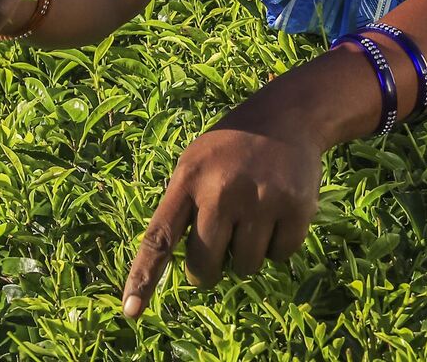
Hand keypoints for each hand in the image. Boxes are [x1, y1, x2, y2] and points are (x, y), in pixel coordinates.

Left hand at [120, 120, 321, 318]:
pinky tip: (277, 212)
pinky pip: (280, 255)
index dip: (144, 277)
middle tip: (217, 248)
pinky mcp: (295, 207)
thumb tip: (179, 266)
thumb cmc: (230, 149)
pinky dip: (277, 244)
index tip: (130, 311)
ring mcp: (260, 199)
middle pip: (205, 264)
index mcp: (188, 180)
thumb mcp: (194, 164)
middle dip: (208, 269)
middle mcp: (222, 190)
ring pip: (245, 266)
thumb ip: (183, 208)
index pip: (160, 237)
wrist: (287, 115)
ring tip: (252, 216)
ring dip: (246, 255)